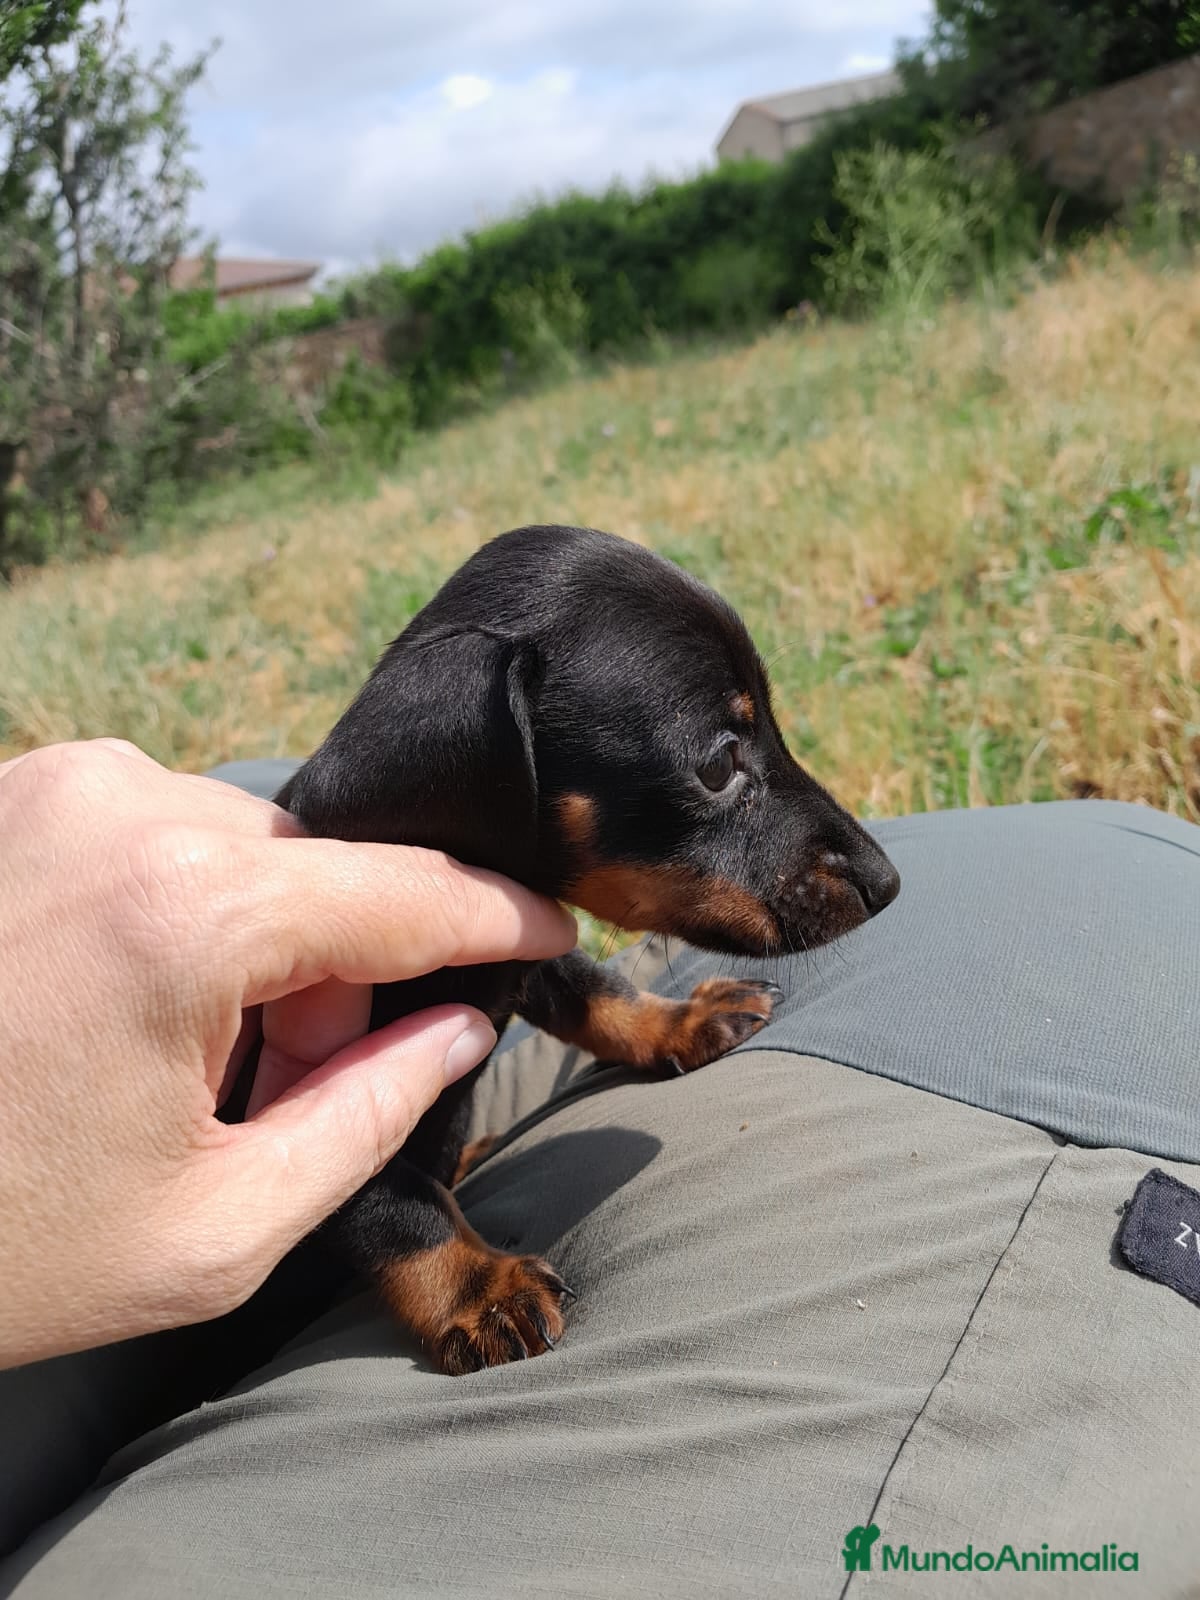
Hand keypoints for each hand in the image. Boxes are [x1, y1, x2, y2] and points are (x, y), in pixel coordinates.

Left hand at [0, 740, 575, 1368]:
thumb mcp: (211, 1228)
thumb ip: (367, 1114)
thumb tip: (455, 1030)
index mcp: (186, 910)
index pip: (407, 892)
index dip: (498, 919)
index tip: (557, 932)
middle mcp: (123, 806)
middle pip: (320, 868)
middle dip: (342, 966)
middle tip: (297, 1077)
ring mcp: (52, 784)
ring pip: (242, 845)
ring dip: (257, 939)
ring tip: (185, 1058)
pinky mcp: (11, 793)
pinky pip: (156, 832)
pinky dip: (181, 908)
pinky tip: (126, 1008)